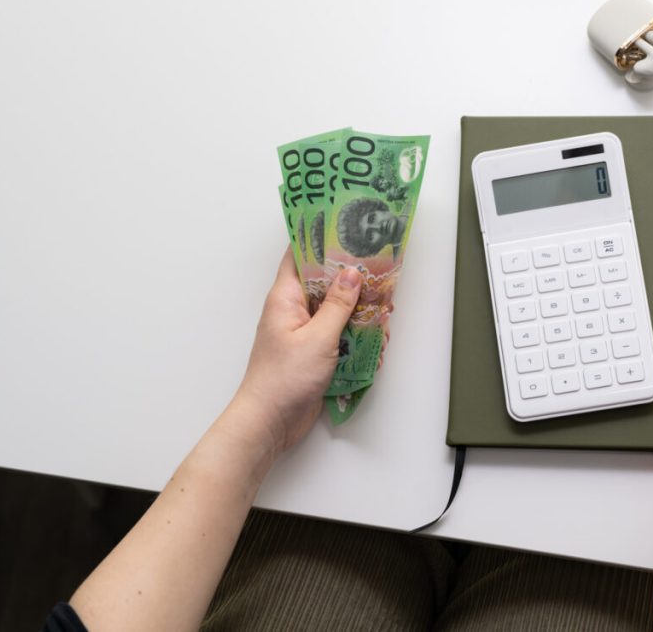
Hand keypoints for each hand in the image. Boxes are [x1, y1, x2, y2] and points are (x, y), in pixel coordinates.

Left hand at [231, 248, 361, 455]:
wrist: (269, 423)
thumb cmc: (283, 379)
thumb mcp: (318, 337)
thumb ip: (338, 303)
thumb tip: (352, 272)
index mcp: (286, 297)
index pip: (299, 255)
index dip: (320, 239)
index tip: (347, 229)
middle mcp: (294, 310)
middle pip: (326, 282)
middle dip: (354, 282)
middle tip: (381, 280)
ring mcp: (304, 332)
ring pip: (337, 311)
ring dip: (360, 315)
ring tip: (383, 321)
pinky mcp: (314, 353)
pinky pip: (339, 336)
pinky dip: (356, 339)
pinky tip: (374, 347)